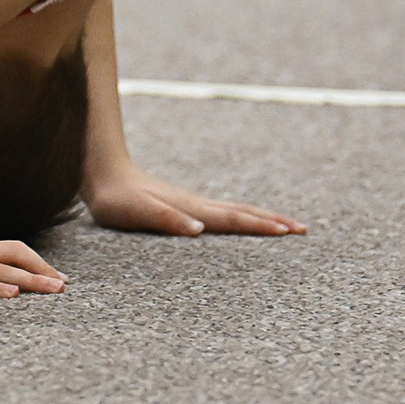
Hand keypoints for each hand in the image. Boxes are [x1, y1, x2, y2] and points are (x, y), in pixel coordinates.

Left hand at [84, 163, 305, 237]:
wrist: (101, 172)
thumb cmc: (116, 198)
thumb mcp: (137, 212)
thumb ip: (166, 219)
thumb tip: (199, 229)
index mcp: (191, 210)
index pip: (233, 219)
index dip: (261, 226)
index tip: (289, 231)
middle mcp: (196, 206)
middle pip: (242, 213)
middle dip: (273, 222)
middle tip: (303, 230)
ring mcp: (191, 204)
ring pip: (234, 211)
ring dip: (261, 218)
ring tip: (284, 225)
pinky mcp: (182, 206)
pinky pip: (220, 214)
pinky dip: (240, 218)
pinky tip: (239, 221)